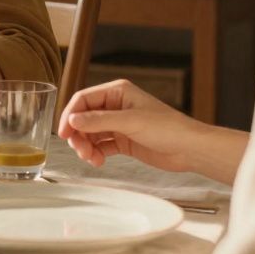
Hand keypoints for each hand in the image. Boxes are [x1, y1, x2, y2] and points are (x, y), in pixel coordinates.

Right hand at [57, 79, 201, 170]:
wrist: (190, 150)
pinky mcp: (124, 140)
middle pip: (84, 118)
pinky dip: (96, 153)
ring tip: (91, 159)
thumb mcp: (130, 121)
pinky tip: (99, 161)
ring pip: (91, 133)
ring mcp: (119, 124)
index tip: (64, 133)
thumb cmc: (168, 128)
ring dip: (87, 146)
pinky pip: (101, 145)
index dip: (70, 115)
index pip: (84, 100)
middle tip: (80, 150)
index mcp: (117, 92)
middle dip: (79, 135)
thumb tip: (73, 119)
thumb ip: (99, 120)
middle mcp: (115, 106)